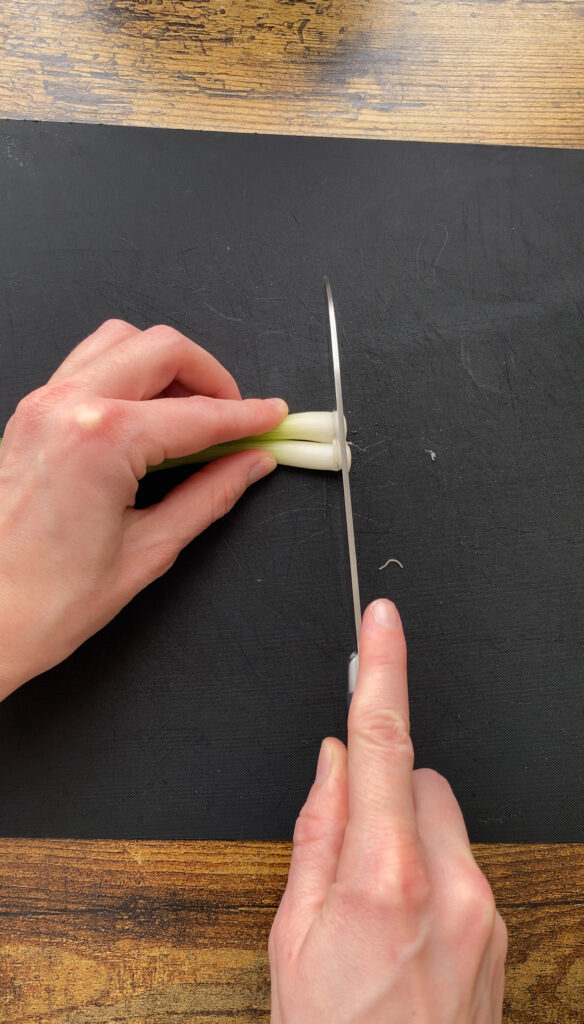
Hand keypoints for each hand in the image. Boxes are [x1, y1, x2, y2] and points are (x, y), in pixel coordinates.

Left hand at [0, 319, 286, 698]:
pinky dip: (128, 377)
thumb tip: (249, 465)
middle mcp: (67, 408)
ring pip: (121, 343)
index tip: (271, 418)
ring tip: (194, 413)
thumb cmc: (46, 601)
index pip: (198, 413)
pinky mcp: (30, 415)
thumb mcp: (148, 550)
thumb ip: (209, 496)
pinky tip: (148, 418)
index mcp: (101, 439)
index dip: (247, 416)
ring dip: (167, 368)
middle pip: (161, 349)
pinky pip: (88, 366)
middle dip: (212, 376)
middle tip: (237, 417)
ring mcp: (42, 406)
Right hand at [269, 600, 506, 1023]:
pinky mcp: (500, 928)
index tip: (384, 621)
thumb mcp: (292, 937)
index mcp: (386, 878)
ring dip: (407, 833)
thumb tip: (332, 760)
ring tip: (375, 906)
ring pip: (443, 819)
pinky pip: (464, 861)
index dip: (382, 670)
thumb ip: (317, 833)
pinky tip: (405, 929)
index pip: (381, 742)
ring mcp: (485, 910)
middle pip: (420, 778)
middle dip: (384, 790)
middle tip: (349, 854)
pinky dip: (431, 870)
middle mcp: (451, 885)